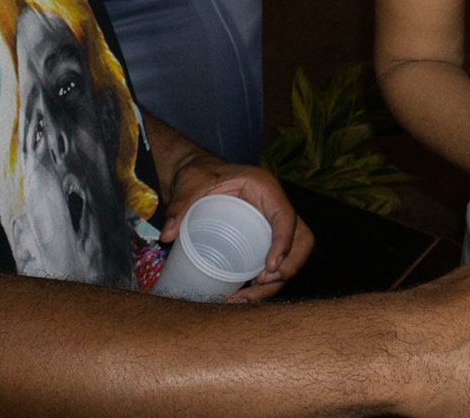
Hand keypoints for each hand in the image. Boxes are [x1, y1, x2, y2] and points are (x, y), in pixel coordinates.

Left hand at [158, 150, 312, 301]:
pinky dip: (266, 282)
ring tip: (246, 297)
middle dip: (288, 267)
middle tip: (259, 283)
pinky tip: (243, 295)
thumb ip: (180, 204)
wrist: (199, 173)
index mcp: (265, 188)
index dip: (284, 243)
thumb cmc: (199, 172)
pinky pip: (276, 261)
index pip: (286, 217)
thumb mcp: (190, 182)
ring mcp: (271, 224)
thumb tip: (167, 236)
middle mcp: (274, 207)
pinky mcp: (263, 238)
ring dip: (277, 281)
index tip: (268, 269)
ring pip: (293, 255)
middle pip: (302, 240)